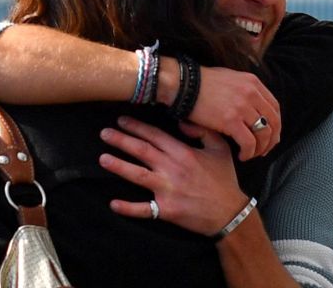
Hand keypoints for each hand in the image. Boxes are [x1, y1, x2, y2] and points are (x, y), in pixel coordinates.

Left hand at [98, 116, 248, 235]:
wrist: (229, 213)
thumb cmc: (224, 180)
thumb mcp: (220, 149)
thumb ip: (203, 131)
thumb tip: (183, 120)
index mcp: (183, 153)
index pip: (155, 136)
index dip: (137, 127)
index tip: (121, 120)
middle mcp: (172, 169)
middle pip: (141, 151)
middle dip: (121, 140)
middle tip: (104, 133)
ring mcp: (168, 190)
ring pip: (137, 175)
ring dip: (119, 166)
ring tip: (103, 159)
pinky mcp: (166, 210)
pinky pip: (144, 209)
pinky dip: (128, 208)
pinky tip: (113, 203)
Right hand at [189, 66, 280, 160]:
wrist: (183, 84)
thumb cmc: (201, 82)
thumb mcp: (229, 77)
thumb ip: (243, 89)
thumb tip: (250, 104)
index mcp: (252, 82)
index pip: (274, 107)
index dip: (275, 124)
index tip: (270, 135)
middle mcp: (251, 93)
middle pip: (273, 122)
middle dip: (271, 139)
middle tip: (265, 150)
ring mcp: (242, 106)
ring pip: (263, 134)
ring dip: (260, 148)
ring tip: (251, 154)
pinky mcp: (231, 120)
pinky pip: (249, 142)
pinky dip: (248, 152)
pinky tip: (242, 155)